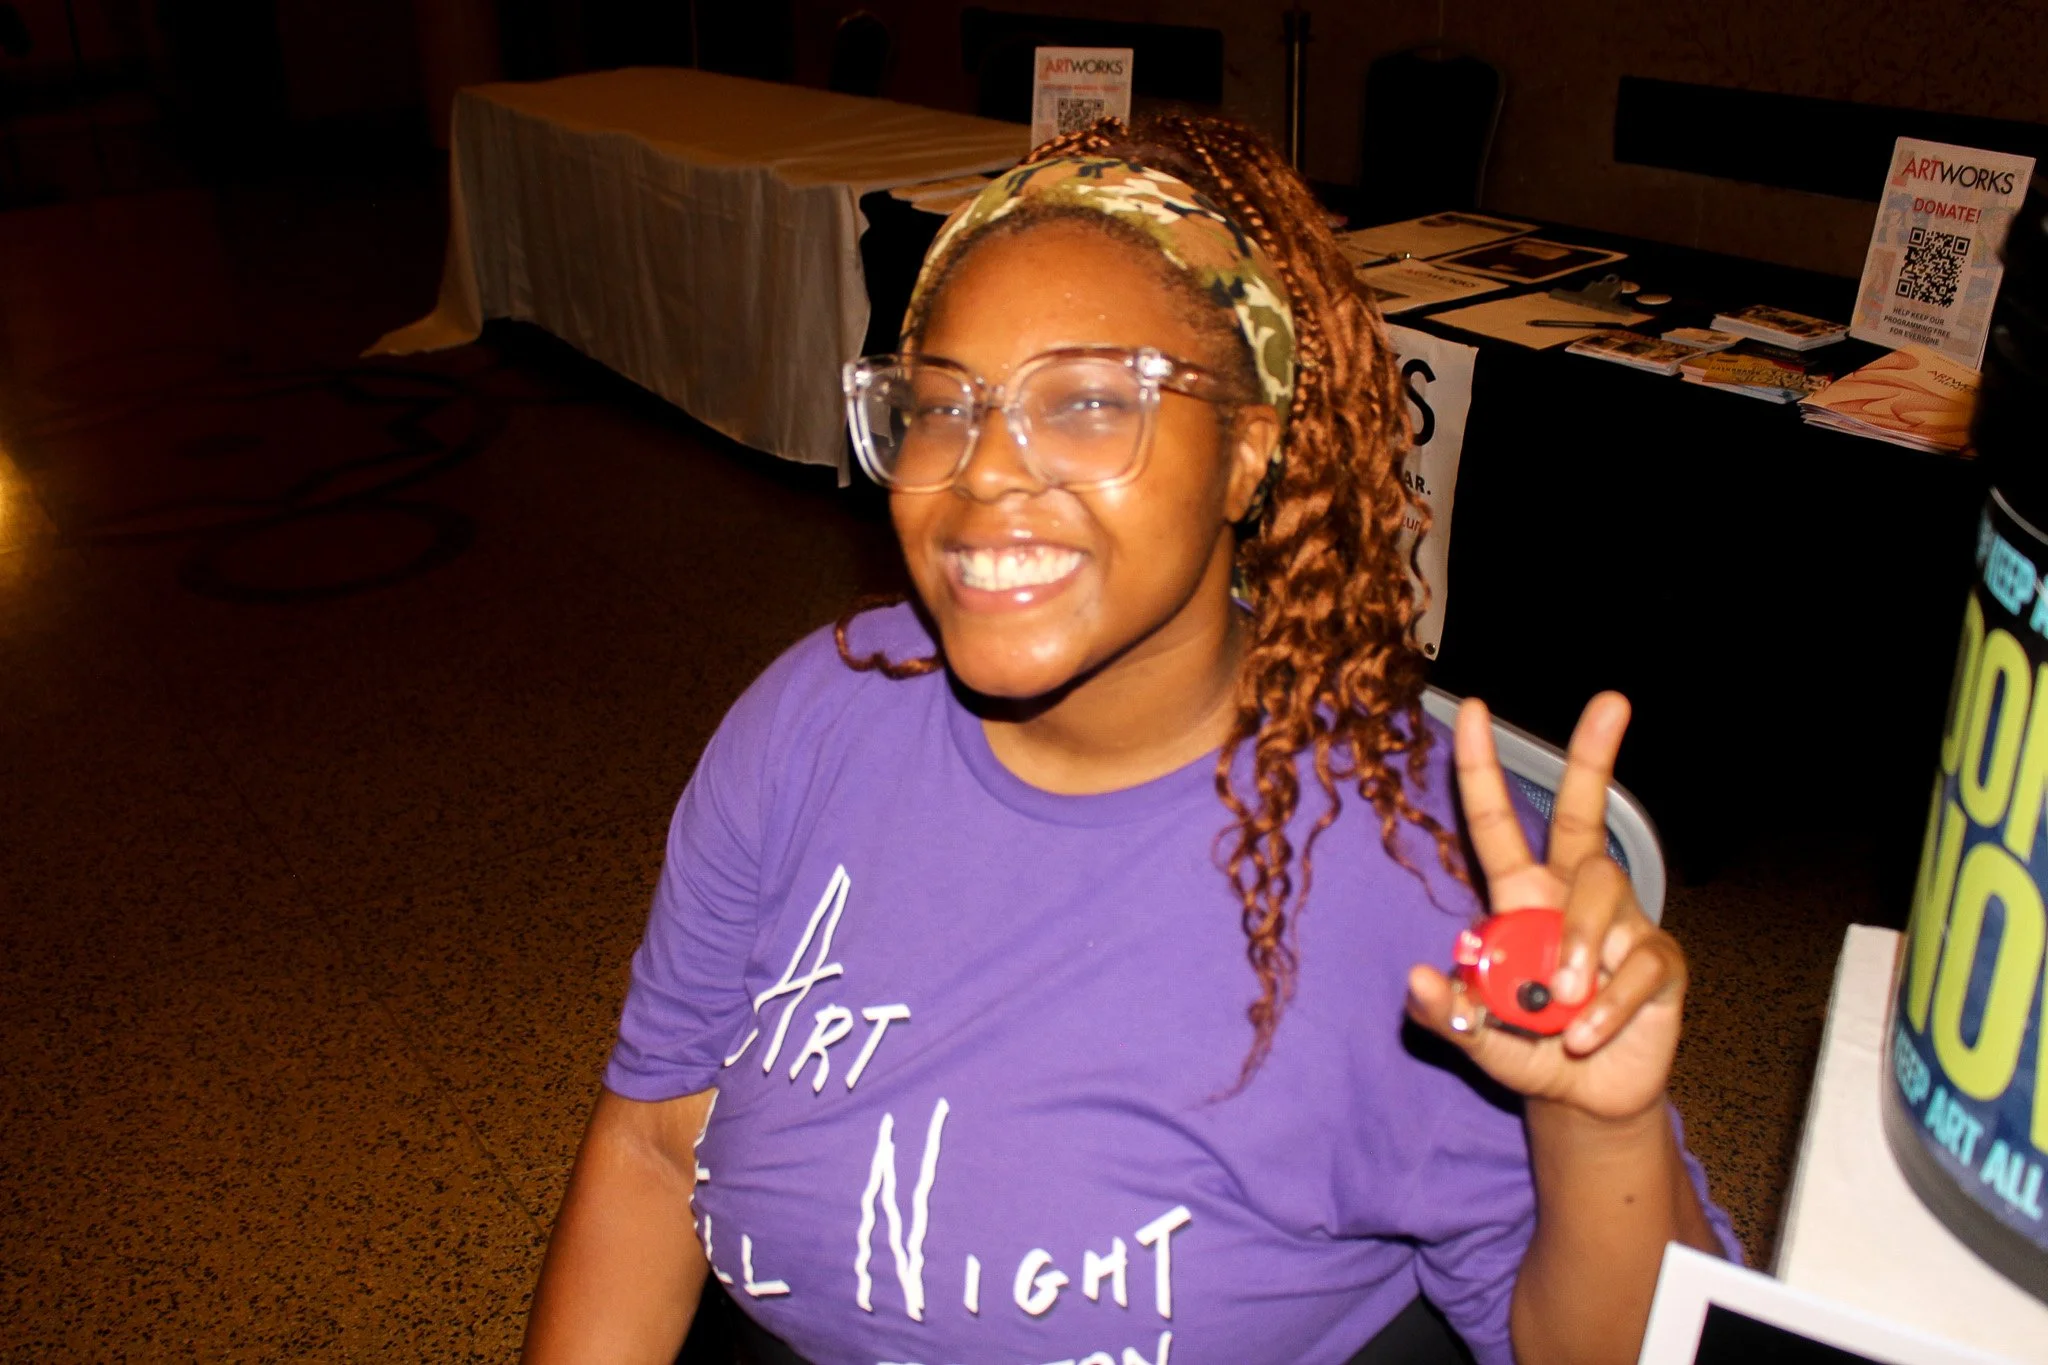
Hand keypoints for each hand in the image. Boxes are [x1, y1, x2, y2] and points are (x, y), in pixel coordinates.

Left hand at [1405, 693, 1687, 1122]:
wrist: (1584, 1098)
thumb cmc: (1527, 1049)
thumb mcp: (1474, 1037)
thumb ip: (1444, 1013)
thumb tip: (1417, 978)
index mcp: (1521, 896)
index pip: (1496, 821)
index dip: (1482, 767)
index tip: (1472, 709)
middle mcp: (1573, 895)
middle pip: (1583, 814)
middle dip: (1594, 754)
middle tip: (1612, 701)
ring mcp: (1623, 924)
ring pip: (1601, 895)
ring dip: (1576, 949)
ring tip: (1559, 1004)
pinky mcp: (1660, 963)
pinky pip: (1636, 965)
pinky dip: (1605, 1005)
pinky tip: (1584, 1033)